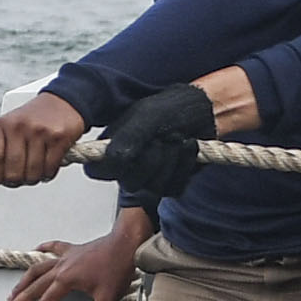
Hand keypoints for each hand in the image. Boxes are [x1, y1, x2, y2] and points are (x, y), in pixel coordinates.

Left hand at [0, 90, 89, 189]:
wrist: (60, 102)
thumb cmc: (28, 122)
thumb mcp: (4, 135)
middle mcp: (18, 126)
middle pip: (11, 172)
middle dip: (14, 181)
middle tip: (17, 176)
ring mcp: (39, 131)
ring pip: (31, 174)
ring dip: (31, 179)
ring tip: (32, 171)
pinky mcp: (59, 138)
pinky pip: (49, 170)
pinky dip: (47, 175)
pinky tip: (45, 168)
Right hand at [0, 214, 143, 300]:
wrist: (126, 244)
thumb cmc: (118, 269)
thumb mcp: (107, 300)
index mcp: (65, 281)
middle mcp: (60, 268)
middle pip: (33, 287)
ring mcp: (65, 257)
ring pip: (37, 268)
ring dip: (23, 280)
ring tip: (14, 291)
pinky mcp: (73, 250)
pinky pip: (53, 247)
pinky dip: (43, 249)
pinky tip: (35, 250)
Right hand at [85, 81, 219, 201]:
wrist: (201, 114)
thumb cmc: (172, 110)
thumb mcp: (149, 115)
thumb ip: (129, 136)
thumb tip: (113, 157)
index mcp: (112, 147)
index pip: (98, 171)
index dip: (114, 166)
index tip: (129, 152)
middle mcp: (126, 166)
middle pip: (130, 184)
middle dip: (153, 159)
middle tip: (161, 138)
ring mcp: (148, 178)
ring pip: (154, 189)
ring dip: (173, 161)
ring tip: (176, 140)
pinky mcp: (168, 185)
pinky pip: (173, 189)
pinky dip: (185, 167)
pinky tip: (187, 149)